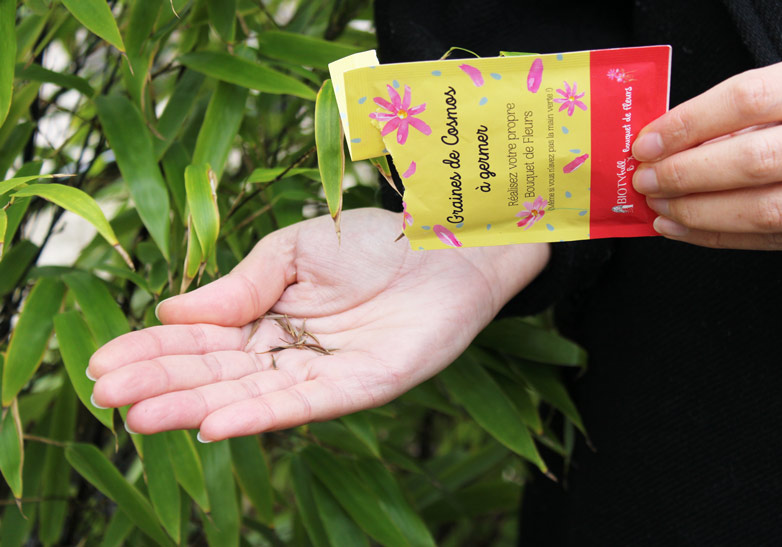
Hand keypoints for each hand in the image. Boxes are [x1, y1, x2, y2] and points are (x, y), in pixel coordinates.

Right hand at [89, 208, 548, 440]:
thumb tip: (172, 311)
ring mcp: (321, 372)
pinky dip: (259, 415)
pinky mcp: (358, 386)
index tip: (102, 362)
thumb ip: (241, 284)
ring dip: (195, 406)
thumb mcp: (295, 250)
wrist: (446, 244)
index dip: (153, 349)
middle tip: (105, 395)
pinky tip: (214, 424)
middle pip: (216, 371)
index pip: (200, 337)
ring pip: (248, 394)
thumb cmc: (373, 241)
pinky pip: (302, 405)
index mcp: (266, 314)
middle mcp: (287, 351)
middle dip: (160, 383)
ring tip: (142, 417)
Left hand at [631, 54, 781, 250]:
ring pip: (765, 209)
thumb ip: (752, 111)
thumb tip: (676, 140)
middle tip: (644, 178)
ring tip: (657, 204)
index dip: (689, 123)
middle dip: (686, 173)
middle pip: (755, 159)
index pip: (750, 99)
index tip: (647, 141)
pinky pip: (775, 241)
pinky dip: (718, 236)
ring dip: (697, 211)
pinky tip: (680, 228)